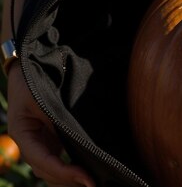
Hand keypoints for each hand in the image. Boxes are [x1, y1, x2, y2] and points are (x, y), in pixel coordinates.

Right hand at [6, 63, 95, 186]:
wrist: (32, 68)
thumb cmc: (36, 79)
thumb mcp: (43, 97)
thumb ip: (58, 119)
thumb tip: (80, 140)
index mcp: (25, 134)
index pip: (44, 161)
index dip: (64, 172)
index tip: (87, 179)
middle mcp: (31, 143)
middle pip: (48, 172)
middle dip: (70, 180)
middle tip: (96, 183)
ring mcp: (40, 143)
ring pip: (53, 171)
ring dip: (71, 178)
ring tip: (96, 182)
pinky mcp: (51, 140)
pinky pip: (59, 161)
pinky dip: (71, 169)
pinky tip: (89, 172)